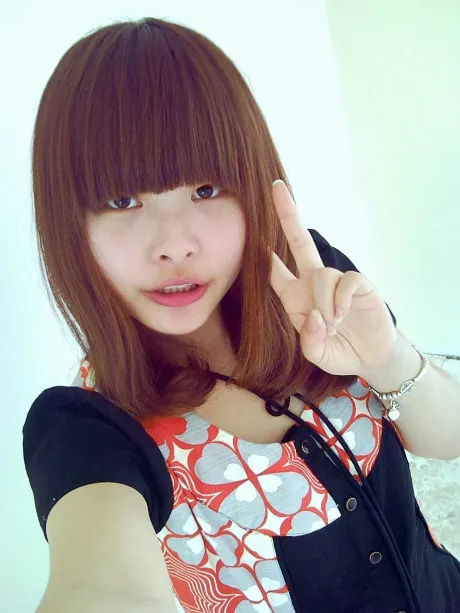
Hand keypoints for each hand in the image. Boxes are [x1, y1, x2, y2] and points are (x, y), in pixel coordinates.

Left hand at [269, 180, 397, 377]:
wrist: (371, 358)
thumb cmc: (338, 352)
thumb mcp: (316, 354)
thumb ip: (310, 340)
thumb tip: (316, 316)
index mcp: (295, 298)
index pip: (275, 273)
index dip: (264, 258)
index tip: (251, 238)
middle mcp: (313, 283)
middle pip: (299, 242)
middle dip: (288, 215)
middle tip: (276, 187)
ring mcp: (337, 282)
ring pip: (323, 273)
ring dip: (325, 302)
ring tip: (333, 326)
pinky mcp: (360, 285)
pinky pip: (346, 280)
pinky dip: (341, 299)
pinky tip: (343, 315)